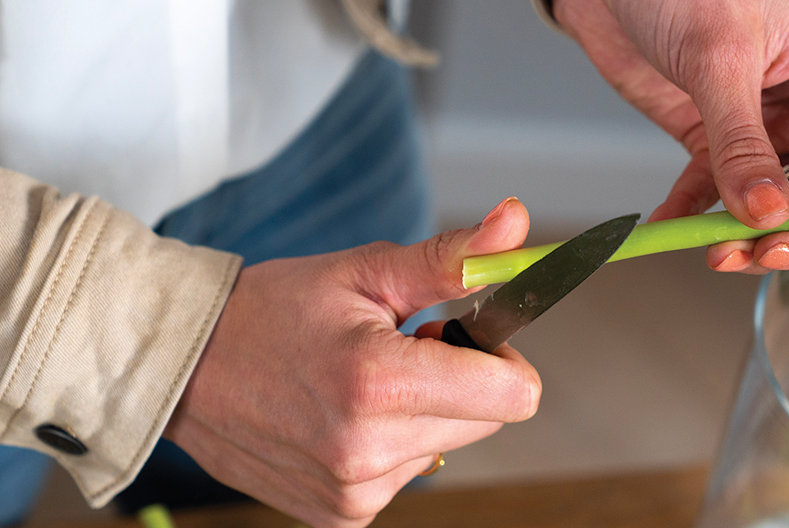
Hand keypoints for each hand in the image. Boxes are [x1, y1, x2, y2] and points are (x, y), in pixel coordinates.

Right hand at [163, 198, 540, 526]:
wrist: (183, 366)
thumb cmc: (272, 310)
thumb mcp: (365, 271)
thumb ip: (451, 259)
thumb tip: (517, 223)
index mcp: (379, 383)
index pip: (514, 395)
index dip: (501, 358)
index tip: (458, 334)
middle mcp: (368, 450)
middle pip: (487, 421)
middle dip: (459, 380)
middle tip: (398, 349)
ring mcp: (353, 492)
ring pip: (447, 447)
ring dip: (421, 413)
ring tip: (359, 382)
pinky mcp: (340, 515)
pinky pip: (406, 475)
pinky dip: (390, 444)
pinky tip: (341, 416)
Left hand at [554, 0, 788, 274]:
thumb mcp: (720, 55)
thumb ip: (743, 141)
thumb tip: (768, 216)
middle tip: (773, 250)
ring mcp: (781, 129)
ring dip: (764, 240)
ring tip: (719, 249)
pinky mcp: (726, 146)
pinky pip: (726, 199)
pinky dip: (701, 220)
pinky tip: (672, 228)